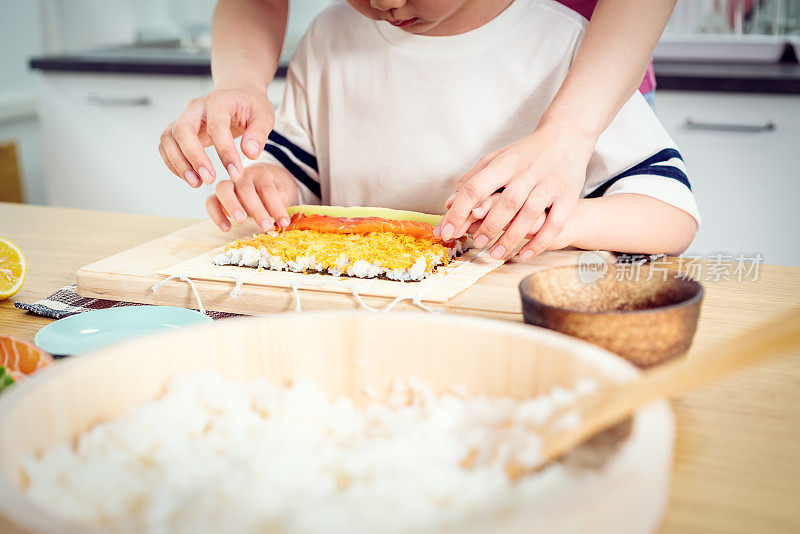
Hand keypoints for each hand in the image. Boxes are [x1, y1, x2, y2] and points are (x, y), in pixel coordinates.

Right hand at [158, 85, 273, 187]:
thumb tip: (250, 153)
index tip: (235, 173)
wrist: (237, 95)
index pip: (216, 127)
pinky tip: (190, 177)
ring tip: (197, 183)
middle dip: (193, 157)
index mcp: (219, 101)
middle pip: (183, 130)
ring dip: (179, 163)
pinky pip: (166, 146)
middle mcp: (196, 108)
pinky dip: (173, 163)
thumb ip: (259, 133)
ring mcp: (184, 117)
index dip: (225, 152)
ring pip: (168, 138)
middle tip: (209, 179)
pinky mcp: (179, 130)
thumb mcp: (264, 115)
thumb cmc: (250, 106)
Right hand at [206, 164, 297, 231]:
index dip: (277, 207)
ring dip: (232, 206)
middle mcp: (242, 176)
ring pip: (223, 189)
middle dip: (257, 209)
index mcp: (261, 174)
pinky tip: (227, 228)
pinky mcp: (217, 196)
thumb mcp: (283, 194)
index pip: (268, 189)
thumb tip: (282, 221)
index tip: (284, 223)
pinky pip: (211, 202)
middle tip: (266, 226)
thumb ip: (281, 203)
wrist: (263, 182)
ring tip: (241, 221)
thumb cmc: (275, 191)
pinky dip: (216, 215)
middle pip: (245, 189)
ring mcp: (228, 185)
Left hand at [438, 126, 592, 258]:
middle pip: (505, 203)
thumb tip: (449, 203)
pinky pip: (555, 222)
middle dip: (488, 226)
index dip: (459, 211)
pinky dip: (540, 241)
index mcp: (504, 163)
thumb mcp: (497, 158)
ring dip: (511, 237)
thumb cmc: (525, 152)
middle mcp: (527, 172)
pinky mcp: (568, 195)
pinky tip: (526, 254)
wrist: (566, 136)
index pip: (476, 187)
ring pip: (529, 214)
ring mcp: (549, 183)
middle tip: (476, 244)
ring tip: (495, 253)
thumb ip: (473, 179)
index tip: (447, 231)